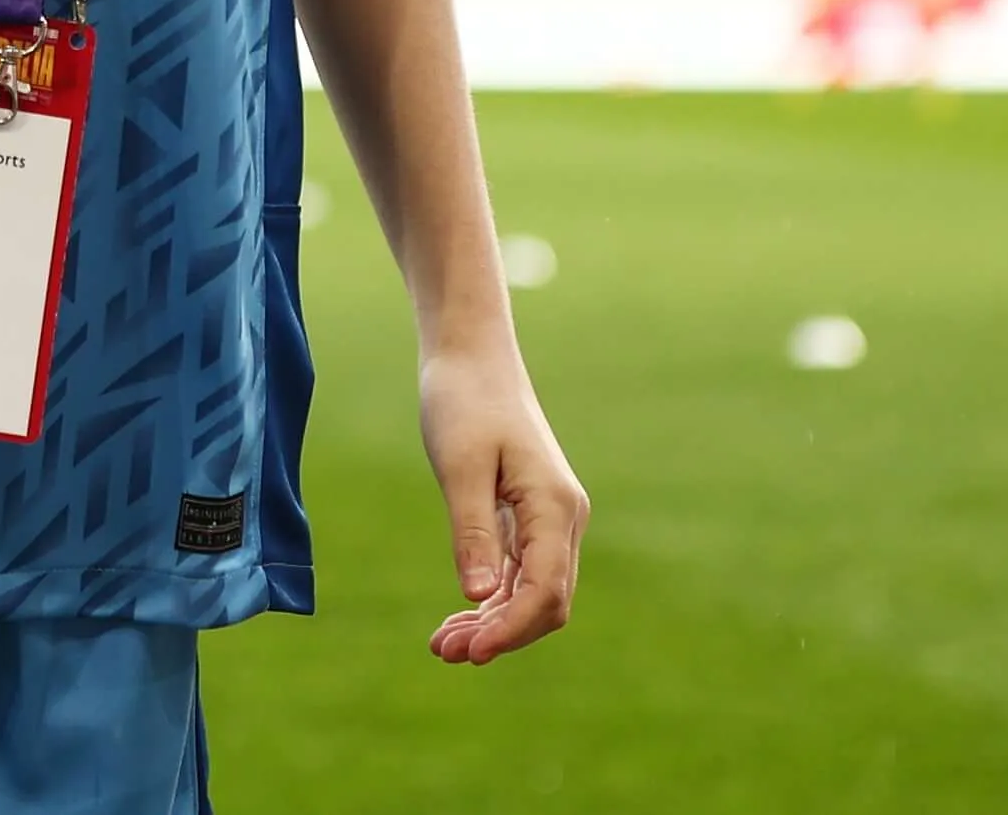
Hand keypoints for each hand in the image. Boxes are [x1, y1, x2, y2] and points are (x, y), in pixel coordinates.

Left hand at [419, 337, 587, 664]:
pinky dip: (494, 599)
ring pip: (534, 591)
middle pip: (546, 601)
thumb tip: (480, 596)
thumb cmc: (463, 400)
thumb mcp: (459, 466)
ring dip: (494, 622)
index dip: (510, 629)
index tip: (468, 651)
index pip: (545, 590)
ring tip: (443, 645)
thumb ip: (473, 531)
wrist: (472, 354)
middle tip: (444, 652)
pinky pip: (522, 572)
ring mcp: (551, 517)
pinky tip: (460, 617)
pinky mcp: (532, 514)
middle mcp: (563, 516)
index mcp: (553, 505)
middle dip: (500, 634)